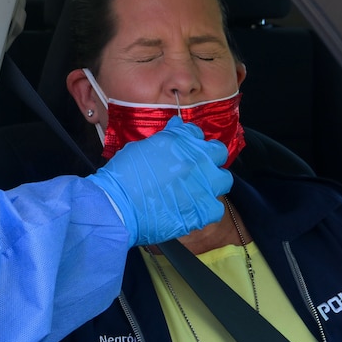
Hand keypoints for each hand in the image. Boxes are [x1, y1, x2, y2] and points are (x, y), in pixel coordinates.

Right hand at [90, 116, 231, 246]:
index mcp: (180, 141)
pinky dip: (205, 210)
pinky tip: (191, 211)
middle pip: (218, 152)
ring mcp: (204, 185)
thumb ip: (163, 139)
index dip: (189, 141)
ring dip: (212, 183)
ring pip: (224, 180)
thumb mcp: (140, 147)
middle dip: (209, 158)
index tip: (183, 150)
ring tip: (196, 191)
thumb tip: (174, 130)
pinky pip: (216, 208)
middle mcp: (197, 160)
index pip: (196, 133)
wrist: (117, 206)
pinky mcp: (204, 210)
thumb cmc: (122, 176)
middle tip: (195, 169)